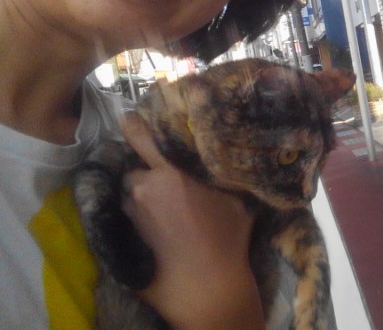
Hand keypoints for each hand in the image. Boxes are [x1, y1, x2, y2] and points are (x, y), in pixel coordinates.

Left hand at [120, 112, 263, 329]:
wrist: (207, 287)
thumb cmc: (226, 240)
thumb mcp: (235, 202)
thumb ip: (222, 179)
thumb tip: (231, 163)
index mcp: (168, 174)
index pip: (140, 138)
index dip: (135, 125)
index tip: (133, 118)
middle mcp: (142, 191)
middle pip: (135, 170)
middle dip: (147, 173)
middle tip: (169, 182)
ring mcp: (131, 217)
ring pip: (132, 196)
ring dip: (143, 197)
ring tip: (166, 209)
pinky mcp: (126, 239)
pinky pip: (131, 218)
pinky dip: (143, 219)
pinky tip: (162, 229)